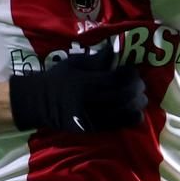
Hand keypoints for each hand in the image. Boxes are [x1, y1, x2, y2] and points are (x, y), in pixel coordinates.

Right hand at [8, 60, 148, 132]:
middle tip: (140, 84)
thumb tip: (115, 52)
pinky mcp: (91, 128)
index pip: (116, 78)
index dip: (130, 74)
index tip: (133, 70)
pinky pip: (115, 125)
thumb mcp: (74, 63)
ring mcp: (90, 117)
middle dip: (136, 89)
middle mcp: (88, 100)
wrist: (38, 102)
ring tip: (141, 98)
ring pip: (122, 112)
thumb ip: (96, 59)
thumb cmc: (58, 79)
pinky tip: (136, 113)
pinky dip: (129, 119)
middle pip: (122, 95)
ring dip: (136, 104)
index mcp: (85, 82)